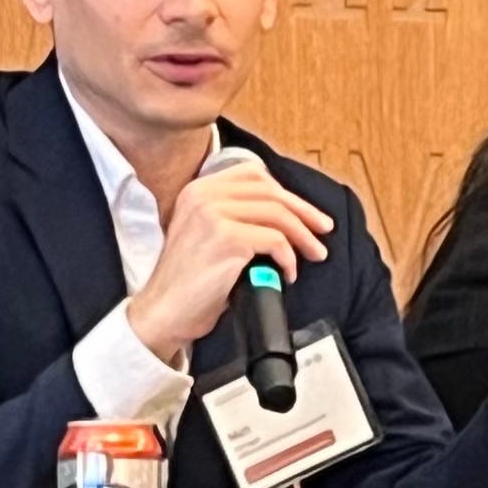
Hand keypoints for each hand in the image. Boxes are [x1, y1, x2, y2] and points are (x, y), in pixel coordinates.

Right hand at [124, 150, 334, 365]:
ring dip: (303, 236)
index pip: (252, 175)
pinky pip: (275, 241)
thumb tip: (281, 220)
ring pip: (278, 215)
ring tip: (315, 254)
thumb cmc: (186, 284)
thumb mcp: (202, 236)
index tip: (303, 212)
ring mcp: (214, 215)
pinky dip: (289, 257)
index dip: (284, 192)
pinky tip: (287, 273)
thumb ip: (231, 217)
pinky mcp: (227, 239)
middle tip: (323, 230)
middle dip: (304, 212)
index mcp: (197, 190)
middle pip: (270, 192)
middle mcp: (203, 196)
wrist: (163, 312)